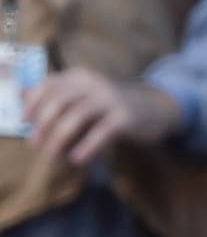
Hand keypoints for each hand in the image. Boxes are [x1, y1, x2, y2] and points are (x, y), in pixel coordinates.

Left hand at [23, 68, 182, 169]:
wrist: (154, 108)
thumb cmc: (110, 106)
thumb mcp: (82, 95)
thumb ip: (54, 94)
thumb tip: (21, 95)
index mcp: (80, 77)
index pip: (49, 84)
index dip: (33, 103)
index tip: (24, 122)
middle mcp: (94, 83)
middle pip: (61, 100)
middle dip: (43, 123)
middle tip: (34, 144)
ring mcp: (111, 98)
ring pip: (78, 115)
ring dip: (60, 137)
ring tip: (51, 156)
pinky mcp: (125, 116)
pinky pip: (103, 131)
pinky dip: (87, 146)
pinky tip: (77, 159)